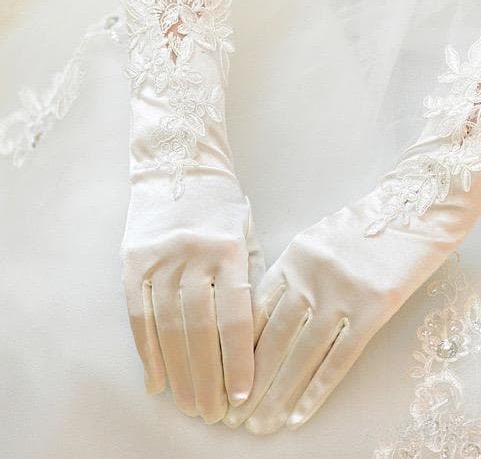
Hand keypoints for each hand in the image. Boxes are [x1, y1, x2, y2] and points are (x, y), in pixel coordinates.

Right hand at [122, 175, 262, 423]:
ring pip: (168, 328)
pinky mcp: (133, 262)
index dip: (238, 358)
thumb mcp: (246, 236)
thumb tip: (249, 339)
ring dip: (179, 372)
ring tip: (189, 405)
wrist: (179, 166)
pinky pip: (139, 315)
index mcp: (229, 249)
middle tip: (213, 414)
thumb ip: (248, 282)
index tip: (242, 393)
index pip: (235, 315)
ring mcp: (160, 258)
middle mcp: (193, 255)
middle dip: (208, 377)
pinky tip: (158, 380)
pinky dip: (148, 352)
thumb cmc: (221, 206)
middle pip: (200, 329)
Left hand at [224, 191, 453, 432]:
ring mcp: (343, 292)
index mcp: (295, 255)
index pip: (255, 310)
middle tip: (232, 416)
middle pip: (273, 338)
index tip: (224, 378)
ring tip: (259, 425)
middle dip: (250, 382)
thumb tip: (269, 317)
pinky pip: (340, 358)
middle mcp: (312, 275)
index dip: (237, 349)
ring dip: (277, 395)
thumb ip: (295, 273)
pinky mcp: (375, 308)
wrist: (418, 207)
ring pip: (301, 354)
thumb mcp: (321, 238)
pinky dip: (316, 391)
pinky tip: (298, 415)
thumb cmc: (369, 224)